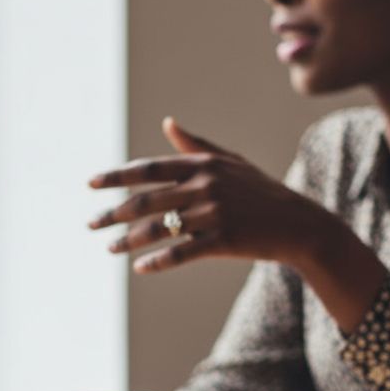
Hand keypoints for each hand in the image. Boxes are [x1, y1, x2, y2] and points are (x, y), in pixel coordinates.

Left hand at [88, 117, 328, 273]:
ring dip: (128, 240)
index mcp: (202, 166)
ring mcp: (214, 214)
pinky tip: (140, 267)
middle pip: (146, 201)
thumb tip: (168, 123)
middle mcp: (205, 186)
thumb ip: (195, 145)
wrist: (299, 224)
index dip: (116, 176)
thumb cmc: (259, 191)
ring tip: (109, 248)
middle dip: (113, 213)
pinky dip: (158, 261)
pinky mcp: (224, 240)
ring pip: (159, 229)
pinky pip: (182, 253)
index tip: (90, 184)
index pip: (148, 169)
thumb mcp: (230, 162)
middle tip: (91, 224)